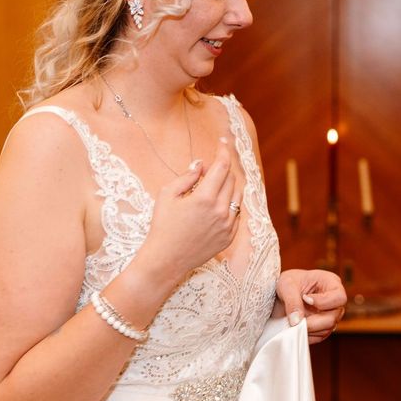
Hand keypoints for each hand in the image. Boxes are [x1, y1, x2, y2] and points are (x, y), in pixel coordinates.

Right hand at [135, 140, 242, 290]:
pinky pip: (236, 213)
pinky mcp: (230, 236)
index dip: (224, 151)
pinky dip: (229, 204)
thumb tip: (202, 164)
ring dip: (228, 186)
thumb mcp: (167, 195)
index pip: (222, 167)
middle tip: (207, 170)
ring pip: (237, 196)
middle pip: (231, 179)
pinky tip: (215, 205)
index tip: (223, 142)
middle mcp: (221, 211)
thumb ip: (187, 176)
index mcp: (205, 198)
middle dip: (222, 169)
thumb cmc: (163, 226)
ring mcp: (228, 225)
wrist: (166, 259)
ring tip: (211, 187)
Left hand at [275, 269, 346, 343]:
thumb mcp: (287, 285)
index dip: (324, 302)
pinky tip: (296, 327)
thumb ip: (292, 301)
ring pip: (327, 329)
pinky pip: (319, 336)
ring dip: (309, 329)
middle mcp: (335, 300)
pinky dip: (307, 334)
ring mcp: (331, 315)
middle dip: (314, 322)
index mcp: (331, 283)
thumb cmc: (289, 282)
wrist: (281, 292)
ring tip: (294, 322)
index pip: (339, 297)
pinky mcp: (324, 327)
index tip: (306, 299)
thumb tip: (297, 321)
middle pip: (334, 317)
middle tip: (296, 321)